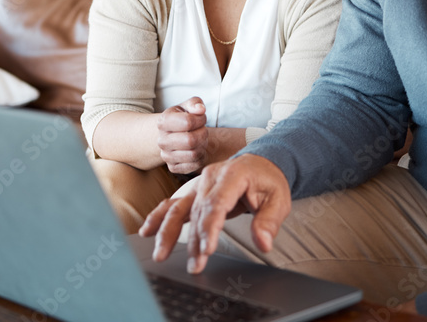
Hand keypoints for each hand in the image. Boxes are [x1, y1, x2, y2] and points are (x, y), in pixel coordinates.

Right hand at [139, 154, 291, 273]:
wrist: (259, 163)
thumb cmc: (268, 181)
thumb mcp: (278, 200)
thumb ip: (269, 222)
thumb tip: (263, 244)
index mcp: (233, 175)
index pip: (218, 203)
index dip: (211, 227)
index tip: (208, 249)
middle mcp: (210, 177)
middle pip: (197, 211)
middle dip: (194, 240)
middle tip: (195, 264)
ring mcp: (198, 184)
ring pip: (179, 208)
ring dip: (169, 233)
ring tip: (161, 255)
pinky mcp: (193, 191)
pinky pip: (172, 203)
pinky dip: (158, 217)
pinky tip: (147, 231)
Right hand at [157, 98, 208, 173]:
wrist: (171, 135)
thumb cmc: (182, 118)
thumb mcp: (187, 106)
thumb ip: (195, 103)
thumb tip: (200, 109)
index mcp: (163, 122)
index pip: (188, 122)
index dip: (200, 119)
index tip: (201, 118)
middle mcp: (161, 140)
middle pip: (191, 140)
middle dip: (203, 134)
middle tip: (203, 130)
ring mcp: (166, 156)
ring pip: (194, 154)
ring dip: (202, 146)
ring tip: (200, 140)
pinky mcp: (173, 168)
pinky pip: (194, 165)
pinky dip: (201, 157)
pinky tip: (197, 149)